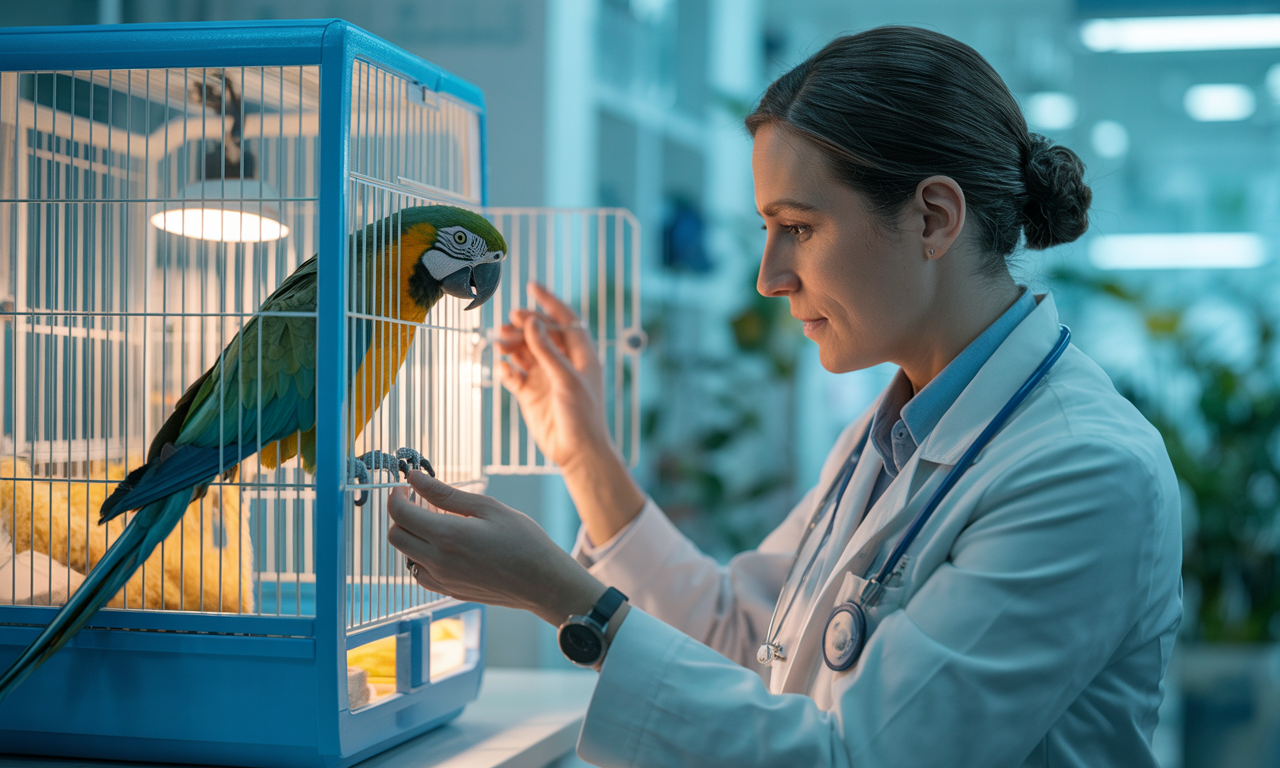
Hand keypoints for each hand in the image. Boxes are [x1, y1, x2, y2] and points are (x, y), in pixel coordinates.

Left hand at [387, 469, 605, 625]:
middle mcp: (438, 561)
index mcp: (447, 536)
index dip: (397, 496)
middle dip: (401, 515)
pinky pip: (420, 574)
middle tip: (419, 502)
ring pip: (406, 556)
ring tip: (437, 524)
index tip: (407, 486)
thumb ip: (446, 494)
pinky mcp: (449, 592)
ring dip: (412, 537)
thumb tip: (415, 478)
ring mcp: (442, 581)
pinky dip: (422, 558)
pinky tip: (444, 548)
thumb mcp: (488, 508)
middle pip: (396, 536)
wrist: (543, 583)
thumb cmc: (523, 541)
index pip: (400, 514)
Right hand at [496, 283, 610, 474]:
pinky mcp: (530, 394)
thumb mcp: (567, 378)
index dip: (550, 302)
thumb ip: (547, 351)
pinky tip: (504, 368)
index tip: (532, 286)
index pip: (565, 320)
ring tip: (500, 341)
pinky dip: (507, 369)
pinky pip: (514, 374)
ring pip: (524, 351)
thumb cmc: (583, 415)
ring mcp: (545, 377)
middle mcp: (562, 362)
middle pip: (540, 333)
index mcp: (581, 354)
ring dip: (512, 344)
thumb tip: (532, 323)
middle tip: (510, 320)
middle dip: (525, 324)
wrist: (577, 452)